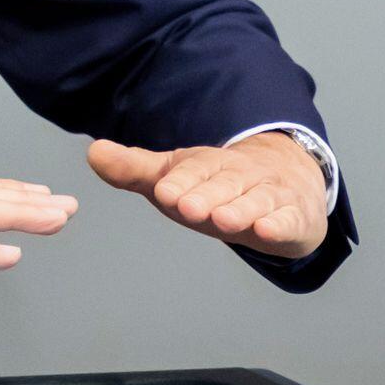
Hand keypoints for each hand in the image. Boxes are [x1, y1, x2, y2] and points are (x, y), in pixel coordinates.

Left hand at [86, 131, 327, 259]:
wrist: (285, 181)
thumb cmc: (218, 185)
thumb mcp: (176, 176)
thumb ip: (134, 169)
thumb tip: (92, 152)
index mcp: (208, 164)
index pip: (193, 170)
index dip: (179, 181)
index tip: (163, 191)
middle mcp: (240, 175)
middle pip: (222, 185)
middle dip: (205, 196)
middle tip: (187, 207)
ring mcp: (269, 195)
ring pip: (255, 201)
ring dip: (241, 210)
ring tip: (224, 220)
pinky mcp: (293, 216)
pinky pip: (288, 219)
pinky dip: (280, 225)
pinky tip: (269, 231)